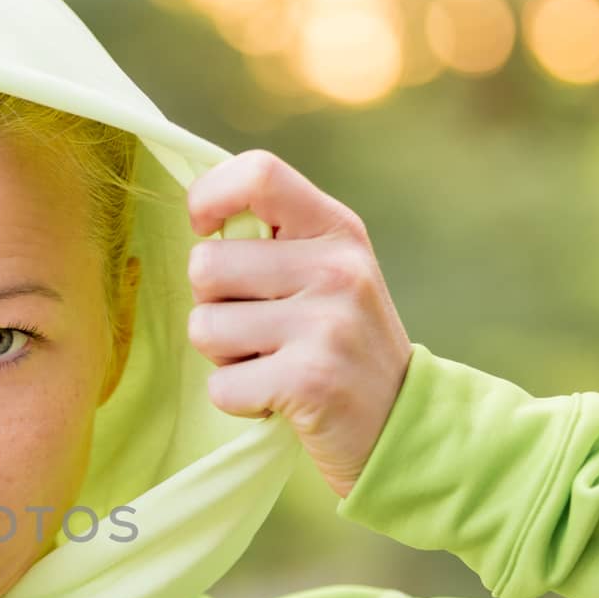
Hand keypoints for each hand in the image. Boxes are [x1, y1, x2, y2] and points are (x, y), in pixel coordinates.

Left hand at [185, 149, 413, 498]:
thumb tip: (196, 223)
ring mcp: (327, 324)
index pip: (258, 174)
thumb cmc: (339, 344)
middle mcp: (337, 268)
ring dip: (223, 357)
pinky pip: (220, 386)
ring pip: (204, 327)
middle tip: (258, 331)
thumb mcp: (326, 274)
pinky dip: (237, 399)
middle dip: (213, 305)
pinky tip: (278, 397)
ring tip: (271, 362)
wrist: (402, 424)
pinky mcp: (310, 381)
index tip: (204, 230)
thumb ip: (272, 242)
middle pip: (205, 266)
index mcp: (336, 229)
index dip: (209, 196)